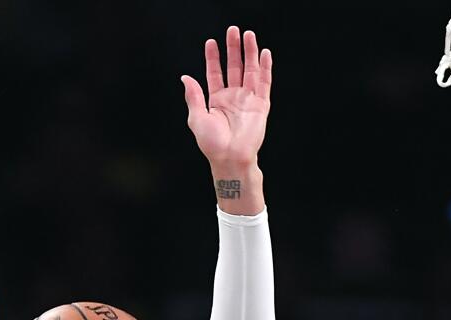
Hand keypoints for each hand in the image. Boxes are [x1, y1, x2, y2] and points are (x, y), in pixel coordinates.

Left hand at [183, 26, 271, 171]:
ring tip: (248, 35)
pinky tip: (264, 53)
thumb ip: (193, 96)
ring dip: (250, 53)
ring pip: (250, 71)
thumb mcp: (197, 118)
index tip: (211, 42)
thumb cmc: (212, 144)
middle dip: (233, 49)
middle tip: (232, 31)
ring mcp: (248, 100)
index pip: (215, 74)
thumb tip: (185, 77)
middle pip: (234, 67)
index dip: (213, 58)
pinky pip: (264, 83)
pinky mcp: (261, 105)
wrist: (231, 158)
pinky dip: (265, 68)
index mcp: (216, 101)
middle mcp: (233, 98)